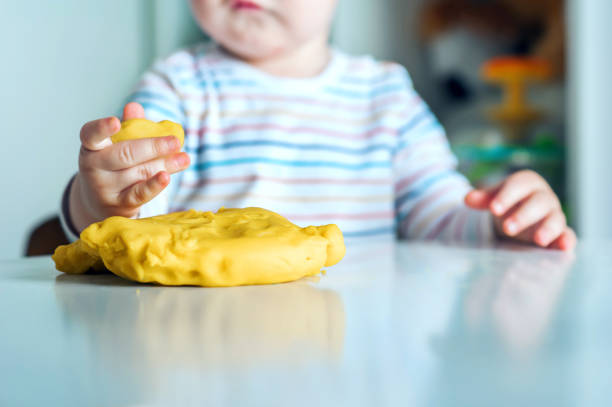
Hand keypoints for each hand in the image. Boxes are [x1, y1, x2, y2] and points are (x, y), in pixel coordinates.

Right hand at [69, 102, 189, 230]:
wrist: (100, 203)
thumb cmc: (112, 165)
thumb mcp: (115, 145)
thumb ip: (128, 127)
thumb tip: (134, 107)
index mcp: (91, 147)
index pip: (91, 135)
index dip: (102, 128)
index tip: (116, 122)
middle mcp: (94, 168)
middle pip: (125, 154)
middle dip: (153, 146)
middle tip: (175, 141)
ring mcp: (105, 188)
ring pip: (140, 172)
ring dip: (165, 164)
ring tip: (184, 158)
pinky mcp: (119, 205)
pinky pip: (139, 194)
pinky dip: (154, 185)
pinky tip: (167, 176)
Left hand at [464, 170, 575, 250]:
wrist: (522, 212)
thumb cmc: (508, 202)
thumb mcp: (496, 199)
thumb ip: (483, 199)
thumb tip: (467, 199)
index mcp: (527, 183)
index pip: (518, 185)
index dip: (507, 196)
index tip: (493, 208)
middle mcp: (544, 197)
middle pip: (538, 202)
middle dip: (523, 215)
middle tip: (507, 228)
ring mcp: (554, 214)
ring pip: (555, 218)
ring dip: (547, 229)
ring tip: (538, 240)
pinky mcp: (560, 232)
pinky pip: (568, 235)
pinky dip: (567, 240)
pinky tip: (564, 247)